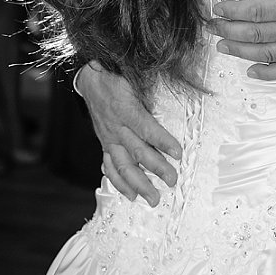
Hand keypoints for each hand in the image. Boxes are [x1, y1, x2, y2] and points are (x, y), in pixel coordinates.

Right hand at [76, 62, 181, 204]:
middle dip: (156, 168)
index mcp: (125, 108)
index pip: (146, 128)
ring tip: (153, 198)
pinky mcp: (105, 143)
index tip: (178, 153)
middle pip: (137, 151)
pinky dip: (119, 182)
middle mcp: (116, 126)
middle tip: (172, 180)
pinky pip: (109, 166)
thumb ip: (154, 87)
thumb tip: (184, 91)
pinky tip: (131, 195)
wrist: (91, 78)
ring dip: (138, 184)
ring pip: (123, 165)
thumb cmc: (117, 75)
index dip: (162, 141)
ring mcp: (109, 138)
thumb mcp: (136, 76)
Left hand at [209, 0, 275, 80]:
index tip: (218, 8)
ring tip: (223, 47)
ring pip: (269, 53)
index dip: (235, 11)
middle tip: (210, 28)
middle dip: (230, 30)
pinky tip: (253, 72)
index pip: (260, 11)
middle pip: (258, 33)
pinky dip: (270, 73)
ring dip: (242, 52)